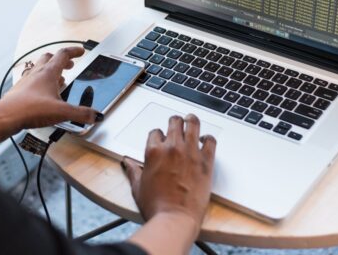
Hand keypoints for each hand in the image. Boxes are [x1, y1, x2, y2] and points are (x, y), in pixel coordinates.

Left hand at [0, 46, 99, 129]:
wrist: (6, 116)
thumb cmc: (30, 109)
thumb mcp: (62, 112)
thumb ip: (81, 114)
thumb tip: (95, 115)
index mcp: (48, 73)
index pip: (63, 54)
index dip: (74, 51)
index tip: (81, 51)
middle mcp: (36, 73)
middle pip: (49, 58)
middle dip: (61, 60)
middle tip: (69, 65)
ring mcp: (26, 81)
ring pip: (39, 68)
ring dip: (50, 70)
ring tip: (58, 79)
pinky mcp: (20, 91)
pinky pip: (31, 80)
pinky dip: (40, 82)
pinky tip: (43, 93)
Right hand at [121, 114, 215, 232]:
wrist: (175, 218)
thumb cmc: (156, 206)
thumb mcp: (138, 187)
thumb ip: (133, 171)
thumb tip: (126, 162)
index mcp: (153, 151)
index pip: (156, 132)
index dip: (158, 135)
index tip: (161, 140)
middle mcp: (172, 148)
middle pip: (174, 122)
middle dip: (175, 122)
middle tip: (177, 124)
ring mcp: (190, 152)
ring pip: (193, 124)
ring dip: (191, 121)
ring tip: (191, 120)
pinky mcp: (206, 161)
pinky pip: (210, 141)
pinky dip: (208, 138)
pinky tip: (206, 140)